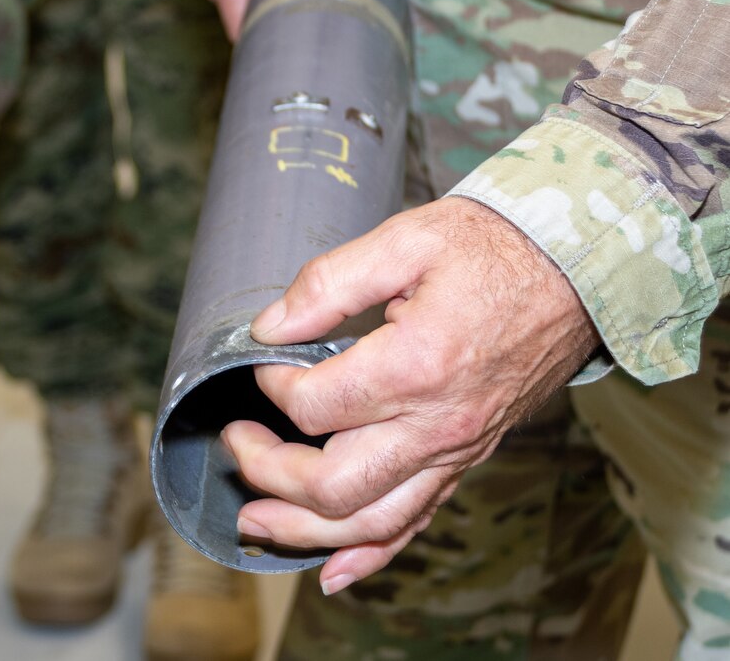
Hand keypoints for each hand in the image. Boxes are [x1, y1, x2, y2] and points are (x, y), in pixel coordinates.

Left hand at [221, 197, 598, 594]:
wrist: (572, 270)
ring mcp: (457, 449)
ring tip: (254, 526)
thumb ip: (330, 283)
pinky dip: (372, 552)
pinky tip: (337, 568)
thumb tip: (270, 326)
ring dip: (305, 532)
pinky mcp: (469, 456)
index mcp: (416, 365)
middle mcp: (437, 424)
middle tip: (236, 444)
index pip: (315, 403)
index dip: (272, 384)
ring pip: (371, 521)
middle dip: (269, 473)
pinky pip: (418, 520)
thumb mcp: (406, 240)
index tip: (264, 360)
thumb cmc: (493, 249)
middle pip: (333, 484)